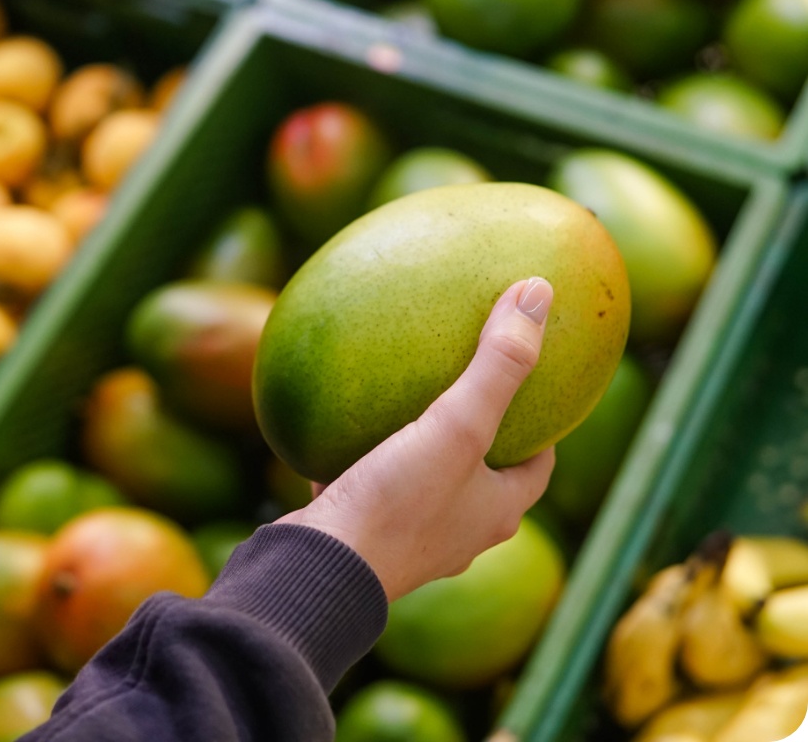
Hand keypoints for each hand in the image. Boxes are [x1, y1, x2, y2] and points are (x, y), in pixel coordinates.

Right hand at [275, 277, 556, 601]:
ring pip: (426, 483)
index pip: (537, 464)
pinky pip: (375, 488)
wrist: (320, 570)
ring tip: (406, 402)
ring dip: (423, 448)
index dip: (541, 426)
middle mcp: (459, 532)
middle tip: (465, 385)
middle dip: (479, 435)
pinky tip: (344, 425)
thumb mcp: (459, 425)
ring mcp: (409, 538)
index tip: (528, 386)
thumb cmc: (399, 504)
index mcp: (496, 513)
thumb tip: (540, 291)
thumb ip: (498, 363)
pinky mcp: (364, 535)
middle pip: (482, 474)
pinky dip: (369, 458)